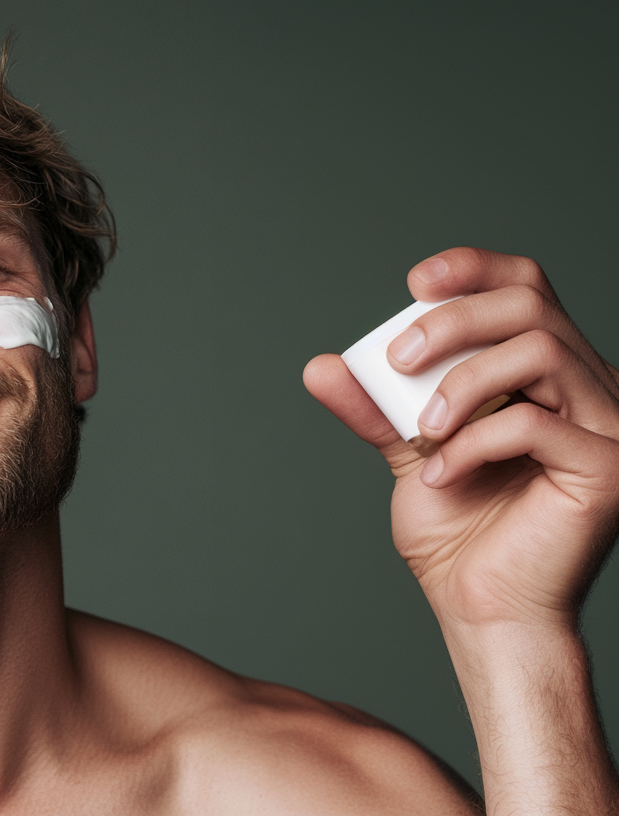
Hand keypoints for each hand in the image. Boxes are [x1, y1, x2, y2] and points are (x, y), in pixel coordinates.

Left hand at [303, 248, 618, 630]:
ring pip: (540, 350)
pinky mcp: (608, 468)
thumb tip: (323, 365)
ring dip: (462, 382)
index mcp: (552, 373)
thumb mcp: (407, 450)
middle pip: (531, 305)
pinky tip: (441, 475)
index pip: (527, 287)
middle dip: (451, 322)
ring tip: (422, 431)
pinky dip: (472, 443)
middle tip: (398, 363)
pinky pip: (534, 423)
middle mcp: (591, 388)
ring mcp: (609, 425)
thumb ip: (374, 406)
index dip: (474, 268)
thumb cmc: (457, 532)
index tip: (415, 282)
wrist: (480, 608)